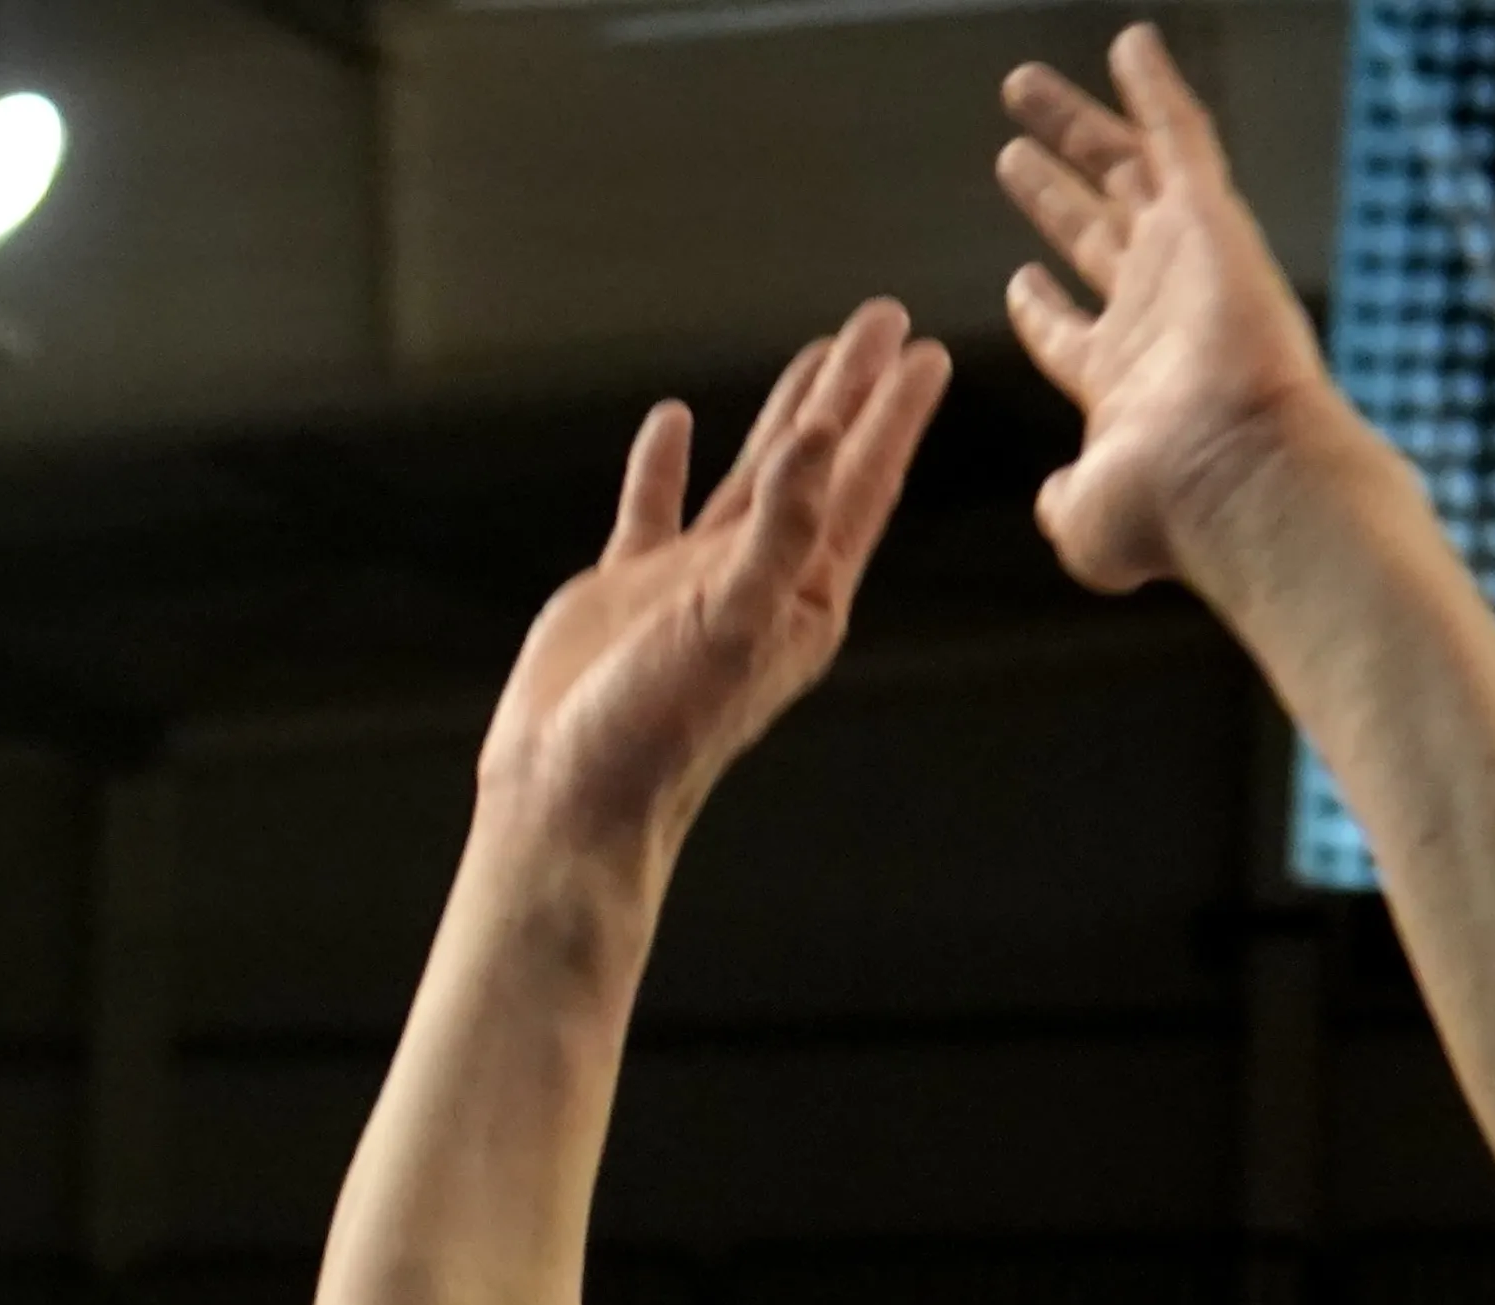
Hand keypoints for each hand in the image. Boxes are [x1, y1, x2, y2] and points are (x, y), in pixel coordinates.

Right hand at [475, 299, 948, 869]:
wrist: (567, 794)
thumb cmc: (659, 729)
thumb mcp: (736, 625)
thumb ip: (781, 529)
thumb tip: (821, 437)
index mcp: (802, 598)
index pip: (862, 489)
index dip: (894, 419)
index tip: (927, 352)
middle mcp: (757, 584)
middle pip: (818, 468)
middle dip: (851, 394)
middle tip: (883, 321)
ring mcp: (691, 585)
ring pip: (750, 479)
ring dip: (782, 415)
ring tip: (814, 352)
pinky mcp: (626, 593)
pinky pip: (653, 510)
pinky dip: (665, 466)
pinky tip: (673, 423)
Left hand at [999, 25, 1344, 596]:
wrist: (1235, 476)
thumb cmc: (1167, 514)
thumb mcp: (1086, 522)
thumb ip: (1064, 504)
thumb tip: (1051, 499)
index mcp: (1119, 378)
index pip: (1070, 329)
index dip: (1042, 304)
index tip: (1018, 278)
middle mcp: (1154, 310)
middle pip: (1093, 231)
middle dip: (1051, 189)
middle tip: (1010, 150)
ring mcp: (1184, 259)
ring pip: (1122, 169)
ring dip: (1075, 125)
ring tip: (1019, 86)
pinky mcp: (1211, 219)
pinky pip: (1179, 133)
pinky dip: (1154, 87)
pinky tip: (1128, 43)